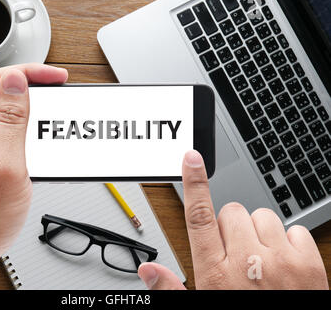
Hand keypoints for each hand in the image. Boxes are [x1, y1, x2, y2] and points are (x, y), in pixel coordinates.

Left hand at [0, 63, 67, 288]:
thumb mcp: (5, 168)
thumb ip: (11, 123)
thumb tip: (16, 82)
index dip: (30, 74)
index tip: (57, 78)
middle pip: (4, 93)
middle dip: (36, 91)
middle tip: (61, 98)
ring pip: (10, 113)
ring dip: (35, 113)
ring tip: (56, 120)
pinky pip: (11, 132)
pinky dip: (31, 131)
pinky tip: (43, 139)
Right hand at [138, 150, 327, 289]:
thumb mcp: (200, 307)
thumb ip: (171, 288)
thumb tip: (147, 270)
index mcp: (215, 273)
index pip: (198, 217)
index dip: (194, 183)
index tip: (191, 159)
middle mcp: (246, 262)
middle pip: (231, 212)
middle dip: (231, 226)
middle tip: (235, 252)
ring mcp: (279, 261)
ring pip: (262, 216)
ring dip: (259, 231)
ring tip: (260, 258)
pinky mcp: (307, 263)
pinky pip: (294, 229)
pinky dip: (289, 241)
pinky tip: (283, 262)